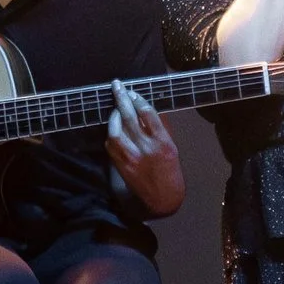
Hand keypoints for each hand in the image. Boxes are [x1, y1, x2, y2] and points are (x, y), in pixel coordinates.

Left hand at [106, 83, 184, 218]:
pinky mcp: (121, 165)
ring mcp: (132, 157)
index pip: (147, 113)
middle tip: (116, 86)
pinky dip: (111, 133)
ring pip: (115, 131)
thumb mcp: (172, 147)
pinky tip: (114, 128)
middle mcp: (147, 148)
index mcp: (163, 142)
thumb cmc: (171, 170)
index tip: (132, 91)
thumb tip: (148, 107)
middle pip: (129, 117)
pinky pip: (111, 144)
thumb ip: (161, 128)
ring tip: (115, 109)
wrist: (163, 197)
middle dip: (121, 98)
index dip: (137, 98)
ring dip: (113, 117)